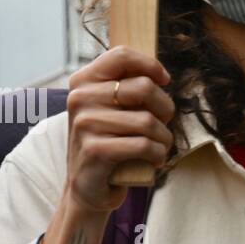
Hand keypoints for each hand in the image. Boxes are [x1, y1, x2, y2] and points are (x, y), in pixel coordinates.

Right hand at [65, 45, 174, 213]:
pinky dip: (158, 154)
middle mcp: (79, 99)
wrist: (87, 188)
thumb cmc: (107, 144)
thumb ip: (126, 87)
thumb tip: (159, 74)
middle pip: (143, 87)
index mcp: (83, 82)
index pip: (121, 55)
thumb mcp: (109, 109)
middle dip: (165, 108)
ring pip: (148, 121)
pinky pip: (144, 145)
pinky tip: (154, 160)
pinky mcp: (95, 151)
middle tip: (163, 125)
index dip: (150, 65)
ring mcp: (85, 124)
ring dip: (164, 138)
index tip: (164, 80)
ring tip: (160, 147)